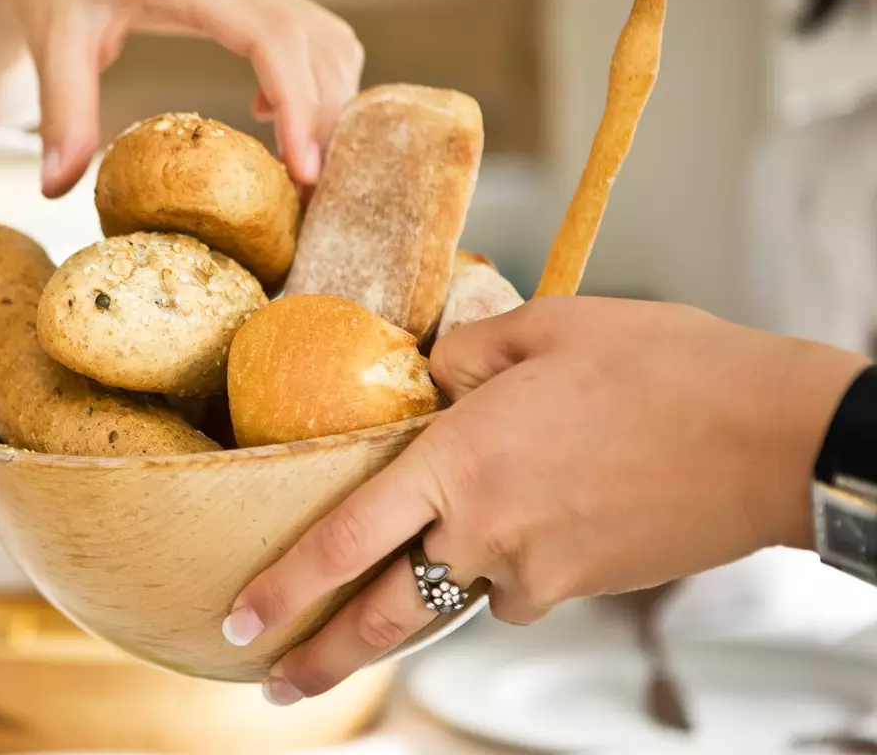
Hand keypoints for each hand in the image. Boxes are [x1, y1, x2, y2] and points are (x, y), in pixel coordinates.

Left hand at [0, 0, 363, 196]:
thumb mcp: (51, 37)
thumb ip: (62, 111)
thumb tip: (55, 190)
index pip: (274, 36)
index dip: (299, 104)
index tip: (303, 172)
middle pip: (316, 45)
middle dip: (325, 123)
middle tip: (310, 198)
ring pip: (326, 41)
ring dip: (329, 106)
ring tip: (303, 173)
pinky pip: (311, 37)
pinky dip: (315, 84)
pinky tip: (270, 120)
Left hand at [225, 298, 868, 704]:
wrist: (773, 436)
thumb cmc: (661, 366)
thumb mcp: (547, 327)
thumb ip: (466, 355)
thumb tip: (431, 376)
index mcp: (459, 459)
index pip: (343, 537)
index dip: (283, 586)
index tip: (238, 618)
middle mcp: (484, 529)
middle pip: (381, 614)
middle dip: (319, 659)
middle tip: (274, 684)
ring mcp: (534, 570)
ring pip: (454, 595)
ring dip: (416, 605)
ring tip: (385, 613)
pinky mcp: (580, 590)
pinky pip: (515, 589)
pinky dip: (505, 567)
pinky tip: (539, 520)